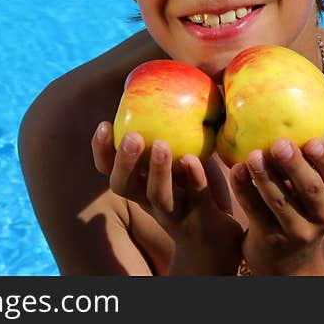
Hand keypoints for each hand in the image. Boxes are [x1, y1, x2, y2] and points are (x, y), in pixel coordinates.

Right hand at [92, 121, 242, 274]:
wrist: (221, 241)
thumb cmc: (198, 189)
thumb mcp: (182, 158)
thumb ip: (174, 131)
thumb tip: (174, 82)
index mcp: (141, 184)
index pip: (110, 170)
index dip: (102, 151)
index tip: (105, 124)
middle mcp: (150, 201)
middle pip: (124, 186)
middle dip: (124, 161)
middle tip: (133, 136)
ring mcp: (175, 213)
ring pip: (157, 196)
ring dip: (157, 171)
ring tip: (162, 144)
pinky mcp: (202, 219)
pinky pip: (196, 198)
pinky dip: (194, 178)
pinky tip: (194, 159)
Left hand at [230, 137, 323, 274]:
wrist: (289, 262)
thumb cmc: (301, 209)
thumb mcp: (315, 192)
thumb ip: (308, 162)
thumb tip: (290, 112)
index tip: (312, 141)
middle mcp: (323, 215)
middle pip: (310, 189)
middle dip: (294, 165)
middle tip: (279, 144)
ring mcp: (297, 231)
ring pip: (280, 201)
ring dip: (264, 177)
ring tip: (252, 155)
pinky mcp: (270, 239)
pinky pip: (255, 211)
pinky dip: (244, 190)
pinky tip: (236, 171)